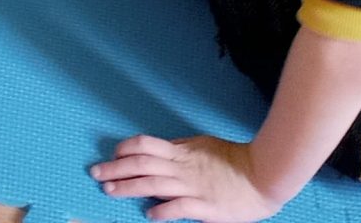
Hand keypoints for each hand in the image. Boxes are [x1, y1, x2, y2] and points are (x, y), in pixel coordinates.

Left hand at [92, 134, 280, 222]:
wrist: (265, 175)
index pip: (145, 145)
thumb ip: (181, 149)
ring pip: (152, 185)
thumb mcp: (203, 146)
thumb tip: (160, 150)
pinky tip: (148, 215)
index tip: (113, 154)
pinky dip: (162, 211)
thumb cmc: (236, 160)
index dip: (125, 149)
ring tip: (109, 190)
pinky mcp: (205, 207)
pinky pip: (178, 208)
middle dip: (115, 168)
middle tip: (95, 172)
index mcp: (182, 152)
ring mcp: (192, 187)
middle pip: (141, 164)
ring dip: (128, 187)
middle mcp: (182, 168)